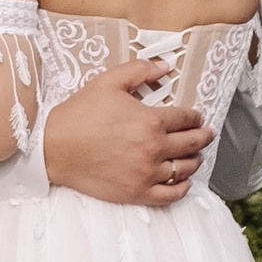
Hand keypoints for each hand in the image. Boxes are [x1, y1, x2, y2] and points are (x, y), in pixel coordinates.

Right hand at [42, 64, 210, 207]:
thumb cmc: (79, 114)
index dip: (195, 116)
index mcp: (151, 121)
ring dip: (195, 161)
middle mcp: (154, 148)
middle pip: (191, 144)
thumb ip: (140, 71)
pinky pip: (170, 194)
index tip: (197, 117)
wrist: (54, 147)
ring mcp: (147, 173)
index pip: (186, 119)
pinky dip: (182, 188)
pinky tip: (183, 181)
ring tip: (196, 156)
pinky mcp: (137, 192)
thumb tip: (165, 67)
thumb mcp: (108, 82)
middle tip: (207, 134)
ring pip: (184, 169)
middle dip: (203, 137)